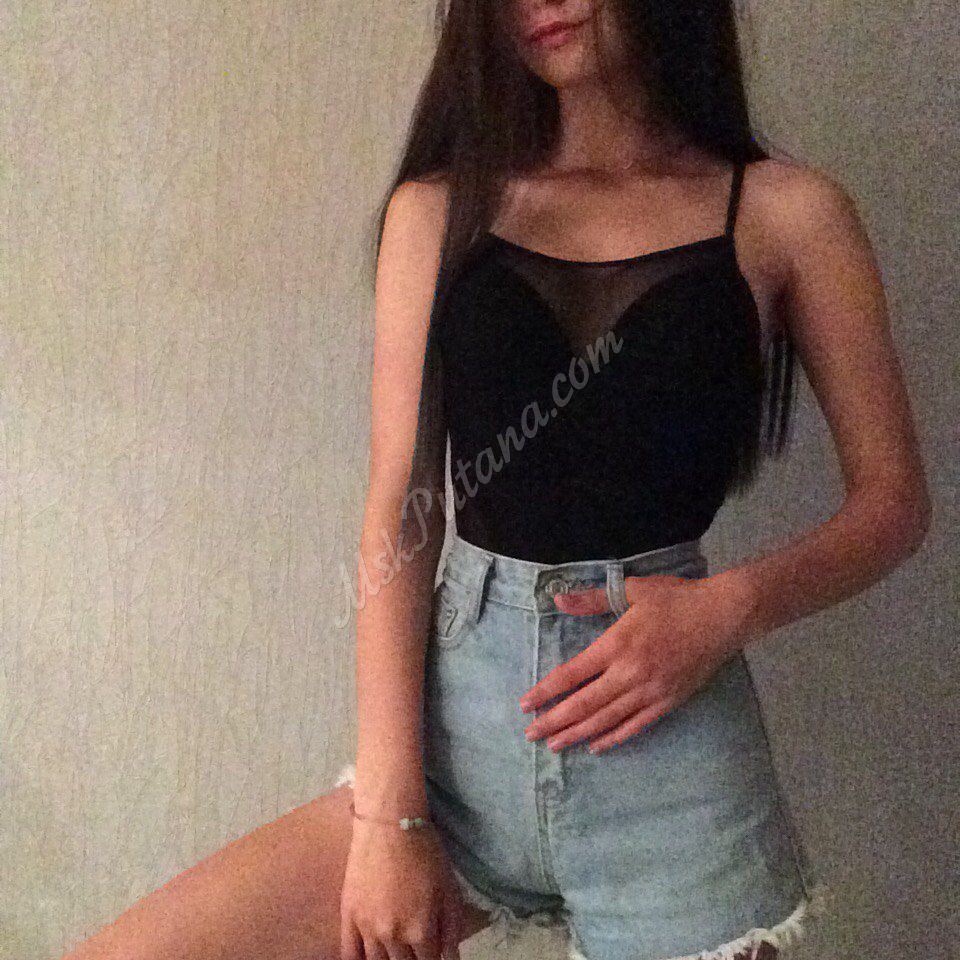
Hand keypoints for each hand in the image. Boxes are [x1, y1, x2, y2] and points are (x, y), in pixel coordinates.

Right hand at [341, 819, 464, 959]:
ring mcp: (367, 928)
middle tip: (415, 950)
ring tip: (395, 953)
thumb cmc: (425, 851)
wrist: (389, 824)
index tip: (434, 955)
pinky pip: (348, 953)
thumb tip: (451, 957)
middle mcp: (392, 936)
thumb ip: (452, 927)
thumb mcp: (449, 887)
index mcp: (420, 930)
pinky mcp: (348, 916)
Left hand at [519, 572, 742, 753]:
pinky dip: (613, 737)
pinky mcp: (669, 701)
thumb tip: (559, 598)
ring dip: (578, 734)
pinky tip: (596, 745)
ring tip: (555, 745)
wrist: (725, 615)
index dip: (546, 691)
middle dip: (554, 721)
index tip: (525, 704)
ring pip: (607, 719)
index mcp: (617, 644)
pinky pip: (635, 725)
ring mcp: (651, 690)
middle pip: (584, 704)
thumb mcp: (632, 590)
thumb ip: (593, 598)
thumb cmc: (677, 598)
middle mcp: (630, 673)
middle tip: (531, 735)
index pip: (572, 674)